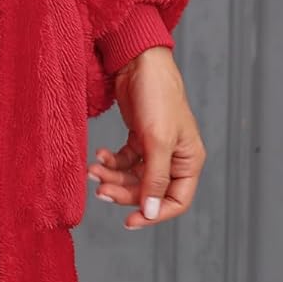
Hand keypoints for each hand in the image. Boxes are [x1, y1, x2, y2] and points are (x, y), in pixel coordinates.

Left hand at [87, 46, 205, 228]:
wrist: (138, 61)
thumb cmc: (157, 96)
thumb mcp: (157, 141)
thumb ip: (155, 178)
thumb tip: (150, 212)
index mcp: (189, 160)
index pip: (176, 201)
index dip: (153, 215)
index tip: (129, 221)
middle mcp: (174, 157)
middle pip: (149, 190)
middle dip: (124, 191)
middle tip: (100, 190)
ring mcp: (155, 147)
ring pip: (133, 176)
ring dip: (113, 176)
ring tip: (94, 170)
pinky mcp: (139, 136)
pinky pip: (124, 160)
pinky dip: (111, 161)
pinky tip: (100, 155)